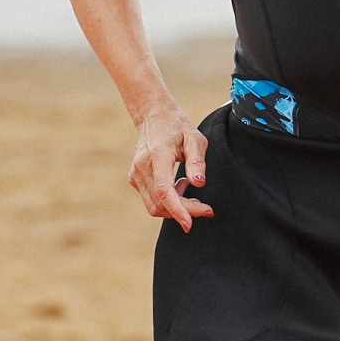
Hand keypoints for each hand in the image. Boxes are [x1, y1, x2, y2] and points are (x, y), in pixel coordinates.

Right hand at [128, 104, 213, 230]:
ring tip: (191, 190)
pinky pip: (151, 199)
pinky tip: (179, 185)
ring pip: (154, 206)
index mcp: (158, 156)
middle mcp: (141, 167)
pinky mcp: (134, 179)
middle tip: (205, 207)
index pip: (164, 191)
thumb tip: (199, 183)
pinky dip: (167, 201)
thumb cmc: (177, 125)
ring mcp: (135, 174)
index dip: (178, 210)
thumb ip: (197, 161)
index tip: (190, 225)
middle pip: (160, 204)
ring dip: (176, 207)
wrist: (153, 115)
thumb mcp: (195, 138)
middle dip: (184, 211)